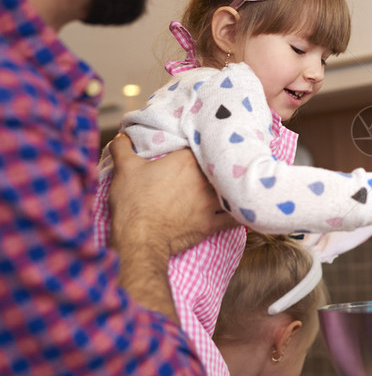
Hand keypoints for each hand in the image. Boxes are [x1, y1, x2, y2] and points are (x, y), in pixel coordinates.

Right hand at [108, 134, 236, 256]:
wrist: (139, 239)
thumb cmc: (133, 203)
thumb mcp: (124, 169)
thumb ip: (123, 148)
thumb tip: (122, 136)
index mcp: (187, 160)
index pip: (204, 145)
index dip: (205, 144)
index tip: (204, 145)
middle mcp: (204, 179)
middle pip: (222, 166)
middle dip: (222, 165)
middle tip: (221, 164)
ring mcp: (210, 202)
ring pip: (231, 190)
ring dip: (234, 187)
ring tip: (238, 183)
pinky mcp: (212, 223)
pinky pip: (235, 217)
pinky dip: (241, 213)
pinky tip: (245, 209)